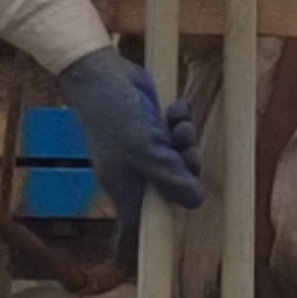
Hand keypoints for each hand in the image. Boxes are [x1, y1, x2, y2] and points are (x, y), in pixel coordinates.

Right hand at [57, 48, 206, 224]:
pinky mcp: (153, 127)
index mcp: (125, 186)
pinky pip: (177, 133)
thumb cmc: (112, 111)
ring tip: (178, 122)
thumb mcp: (142, 146)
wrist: (100, 70)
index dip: (159, 227)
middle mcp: (135, 171)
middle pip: (174, 186)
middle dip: (186, 167)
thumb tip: (196, 200)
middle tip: (185, 150)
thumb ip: (168, 175)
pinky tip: (175, 107)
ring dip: (186, 139)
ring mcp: (144, 149)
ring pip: (180, 157)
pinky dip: (181, 120)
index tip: (177, 219)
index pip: (141, 223)